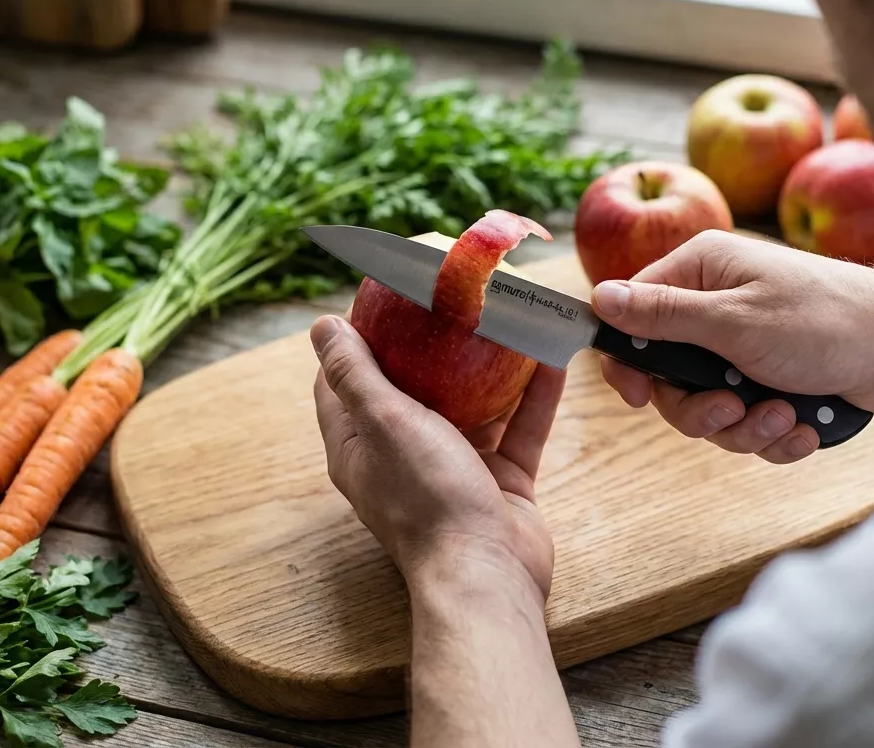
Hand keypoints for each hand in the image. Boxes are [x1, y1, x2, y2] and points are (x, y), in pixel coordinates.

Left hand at [311, 315, 565, 601]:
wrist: (488, 574)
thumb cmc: (427, 500)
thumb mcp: (383, 422)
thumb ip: (355, 374)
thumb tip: (322, 326)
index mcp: (360, 447)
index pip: (344, 383)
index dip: (356, 340)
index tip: (380, 299)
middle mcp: (404, 456)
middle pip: (414, 388)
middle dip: (432, 344)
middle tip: (451, 300)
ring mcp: (455, 469)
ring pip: (475, 406)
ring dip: (491, 366)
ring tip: (507, 319)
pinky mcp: (501, 481)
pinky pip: (519, 428)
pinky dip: (535, 396)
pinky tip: (551, 357)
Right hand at [591, 231, 873, 463]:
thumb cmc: (824, 322)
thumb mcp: (732, 320)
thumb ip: (661, 315)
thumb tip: (598, 297)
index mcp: (703, 271)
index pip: (634, 314)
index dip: (629, 361)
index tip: (636, 396)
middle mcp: (719, 304)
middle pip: (671, 375)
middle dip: (702, 407)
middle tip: (732, 409)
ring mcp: (748, 344)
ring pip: (710, 406)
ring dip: (745, 425)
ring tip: (784, 418)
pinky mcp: (775, 378)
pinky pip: (749, 420)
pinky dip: (774, 433)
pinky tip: (803, 427)